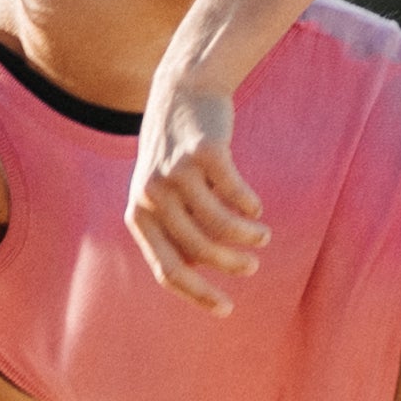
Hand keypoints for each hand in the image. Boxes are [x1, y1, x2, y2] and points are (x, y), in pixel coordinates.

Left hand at [127, 71, 269, 312]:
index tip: (228, 308)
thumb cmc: (176, 153)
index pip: (169, 269)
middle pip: (199, 250)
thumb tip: (195, 271)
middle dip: (231, 264)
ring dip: (247, 237)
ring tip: (262, 236)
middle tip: (252, 266)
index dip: (199, 294)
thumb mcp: (162, 192)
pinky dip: (249, 207)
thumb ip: (172, 229)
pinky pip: (235, 194)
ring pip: (219, 225)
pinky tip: (255, 209)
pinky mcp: (205, 152)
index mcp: (139, 214)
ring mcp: (177, 172)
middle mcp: (152, 195)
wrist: (181, 92)